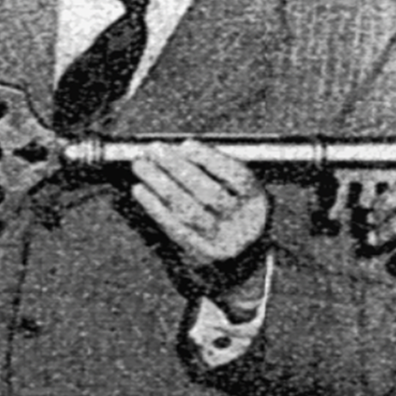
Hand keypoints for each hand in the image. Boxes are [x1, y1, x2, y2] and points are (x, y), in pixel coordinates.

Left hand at [131, 140, 268, 267]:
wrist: (238, 248)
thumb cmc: (228, 202)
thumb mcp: (231, 183)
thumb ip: (210, 166)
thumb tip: (174, 150)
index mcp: (256, 198)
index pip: (237, 176)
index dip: (210, 159)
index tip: (186, 144)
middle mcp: (244, 222)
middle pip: (210, 194)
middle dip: (178, 168)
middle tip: (154, 149)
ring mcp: (222, 240)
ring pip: (188, 211)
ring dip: (161, 185)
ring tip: (141, 165)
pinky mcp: (200, 251)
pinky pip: (174, 227)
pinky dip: (154, 206)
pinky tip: (140, 189)